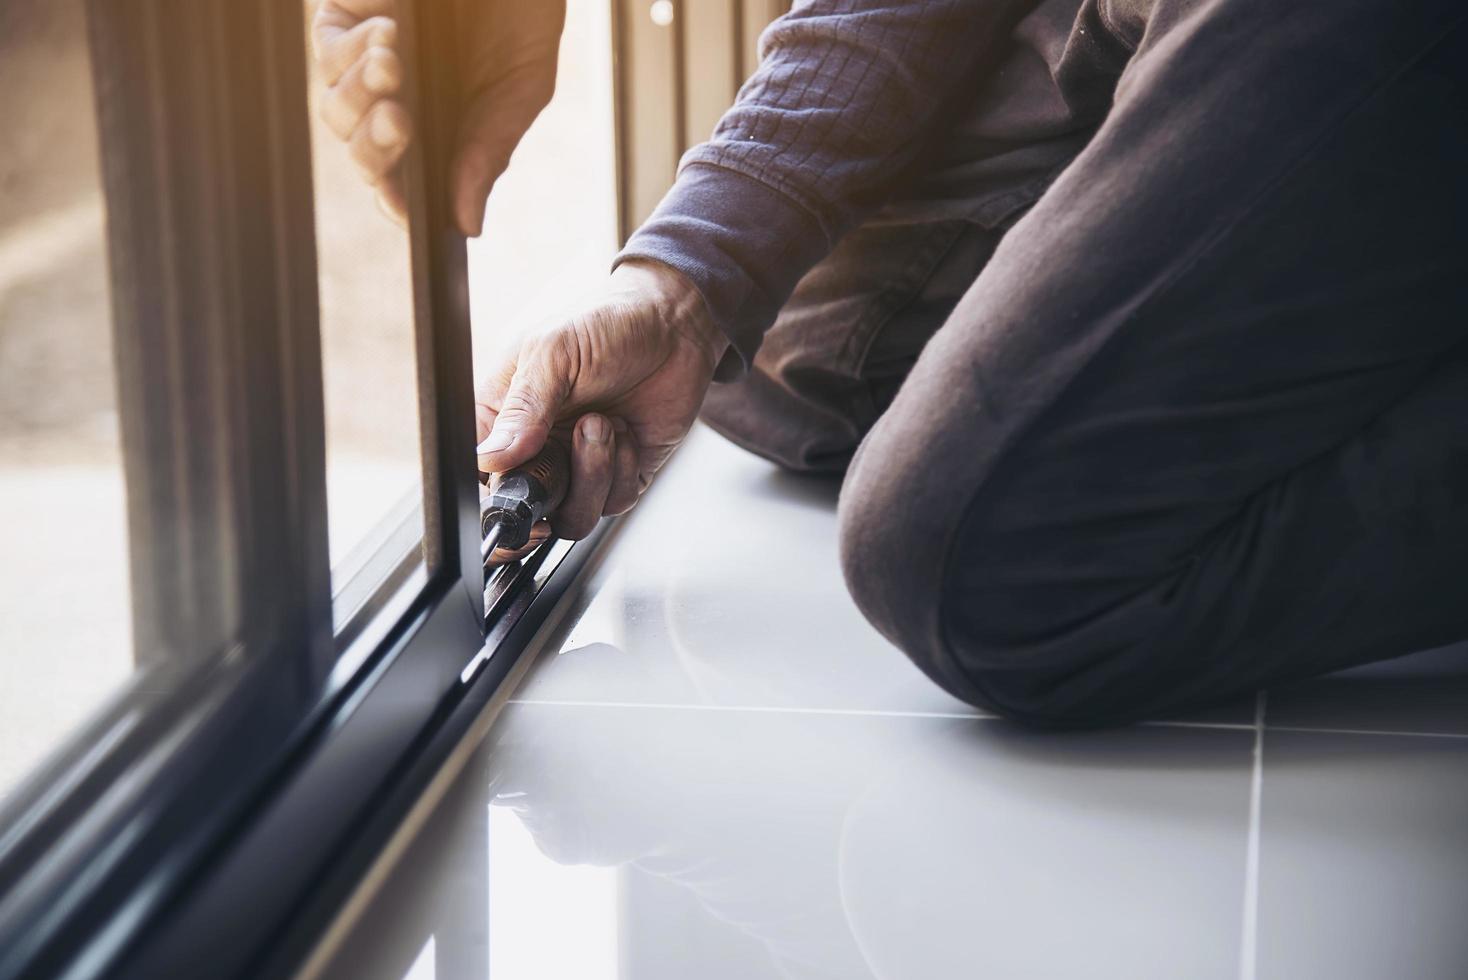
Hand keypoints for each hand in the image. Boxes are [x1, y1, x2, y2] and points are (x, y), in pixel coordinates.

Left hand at [311, 0, 564, 233]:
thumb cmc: (521, 18)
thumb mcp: (519, 90)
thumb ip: (488, 152)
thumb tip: (468, 224)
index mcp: (440, 132)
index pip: (404, 181)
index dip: (397, 199)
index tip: (403, 207)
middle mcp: (397, 104)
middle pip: (362, 150)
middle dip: (375, 147)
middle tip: (402, 122)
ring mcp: (366, 63)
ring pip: (337, 108)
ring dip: (361, 97)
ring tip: (395, 65)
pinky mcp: (345, 17)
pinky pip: (330, 50)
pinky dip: (351, 50)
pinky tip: (390, 35)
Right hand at [476, 261, 726, 562]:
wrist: (673, 326)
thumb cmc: (605, 325)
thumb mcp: (553, 354)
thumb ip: (522, 409)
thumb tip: (490, 459)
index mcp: (501, 419)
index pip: (481, 479)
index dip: (497, 501)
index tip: (519, 499)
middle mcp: (537, 449)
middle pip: (527, 510)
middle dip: (552, 491)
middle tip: (571, 447)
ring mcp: (578, 465)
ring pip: (573, 515)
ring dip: (593, 473)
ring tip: (603, 423)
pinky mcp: (620, 474)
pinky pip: (614, 502)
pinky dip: (623, 469)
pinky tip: (627, 431)